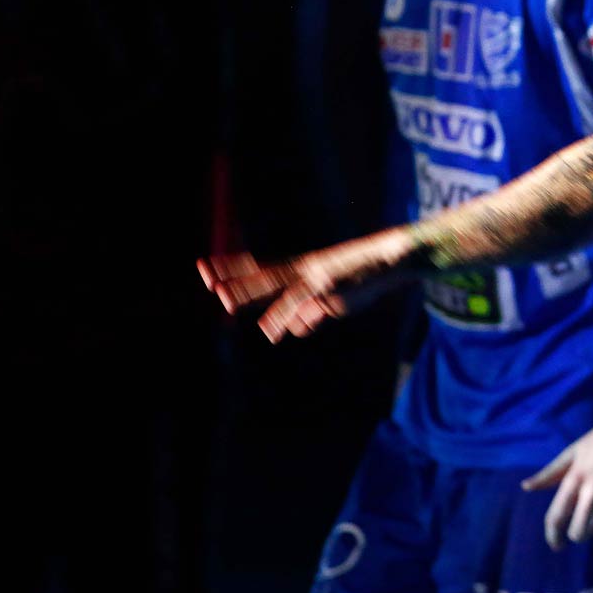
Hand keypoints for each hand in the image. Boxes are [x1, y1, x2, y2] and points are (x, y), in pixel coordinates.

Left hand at [197, 227, 410, 342]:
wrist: (387, 260)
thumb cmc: (358, 278)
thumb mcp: (331, 297)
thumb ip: (310, 314)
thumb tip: (296, 330)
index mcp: (298, 267)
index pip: (257, 267)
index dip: (231, 268)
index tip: (205, 266)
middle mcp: (301, 271)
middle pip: (260, 276)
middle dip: (234, 280)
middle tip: (207, 282)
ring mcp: (312, 280)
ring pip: (274, 288)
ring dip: (248, 294)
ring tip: (224, 302)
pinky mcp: (326, 292)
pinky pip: (299, 307)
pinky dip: (282, 319)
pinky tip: (270, 332)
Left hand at [523, 413, 592, 550]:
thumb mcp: (574, 451)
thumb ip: (550, 473)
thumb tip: (525, 486)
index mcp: (575, 477)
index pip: (556, 517)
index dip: (552, 536)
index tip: (556, 545)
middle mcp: (592, 489)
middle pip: (578, 531)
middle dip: (577, 536)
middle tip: (582, 530)